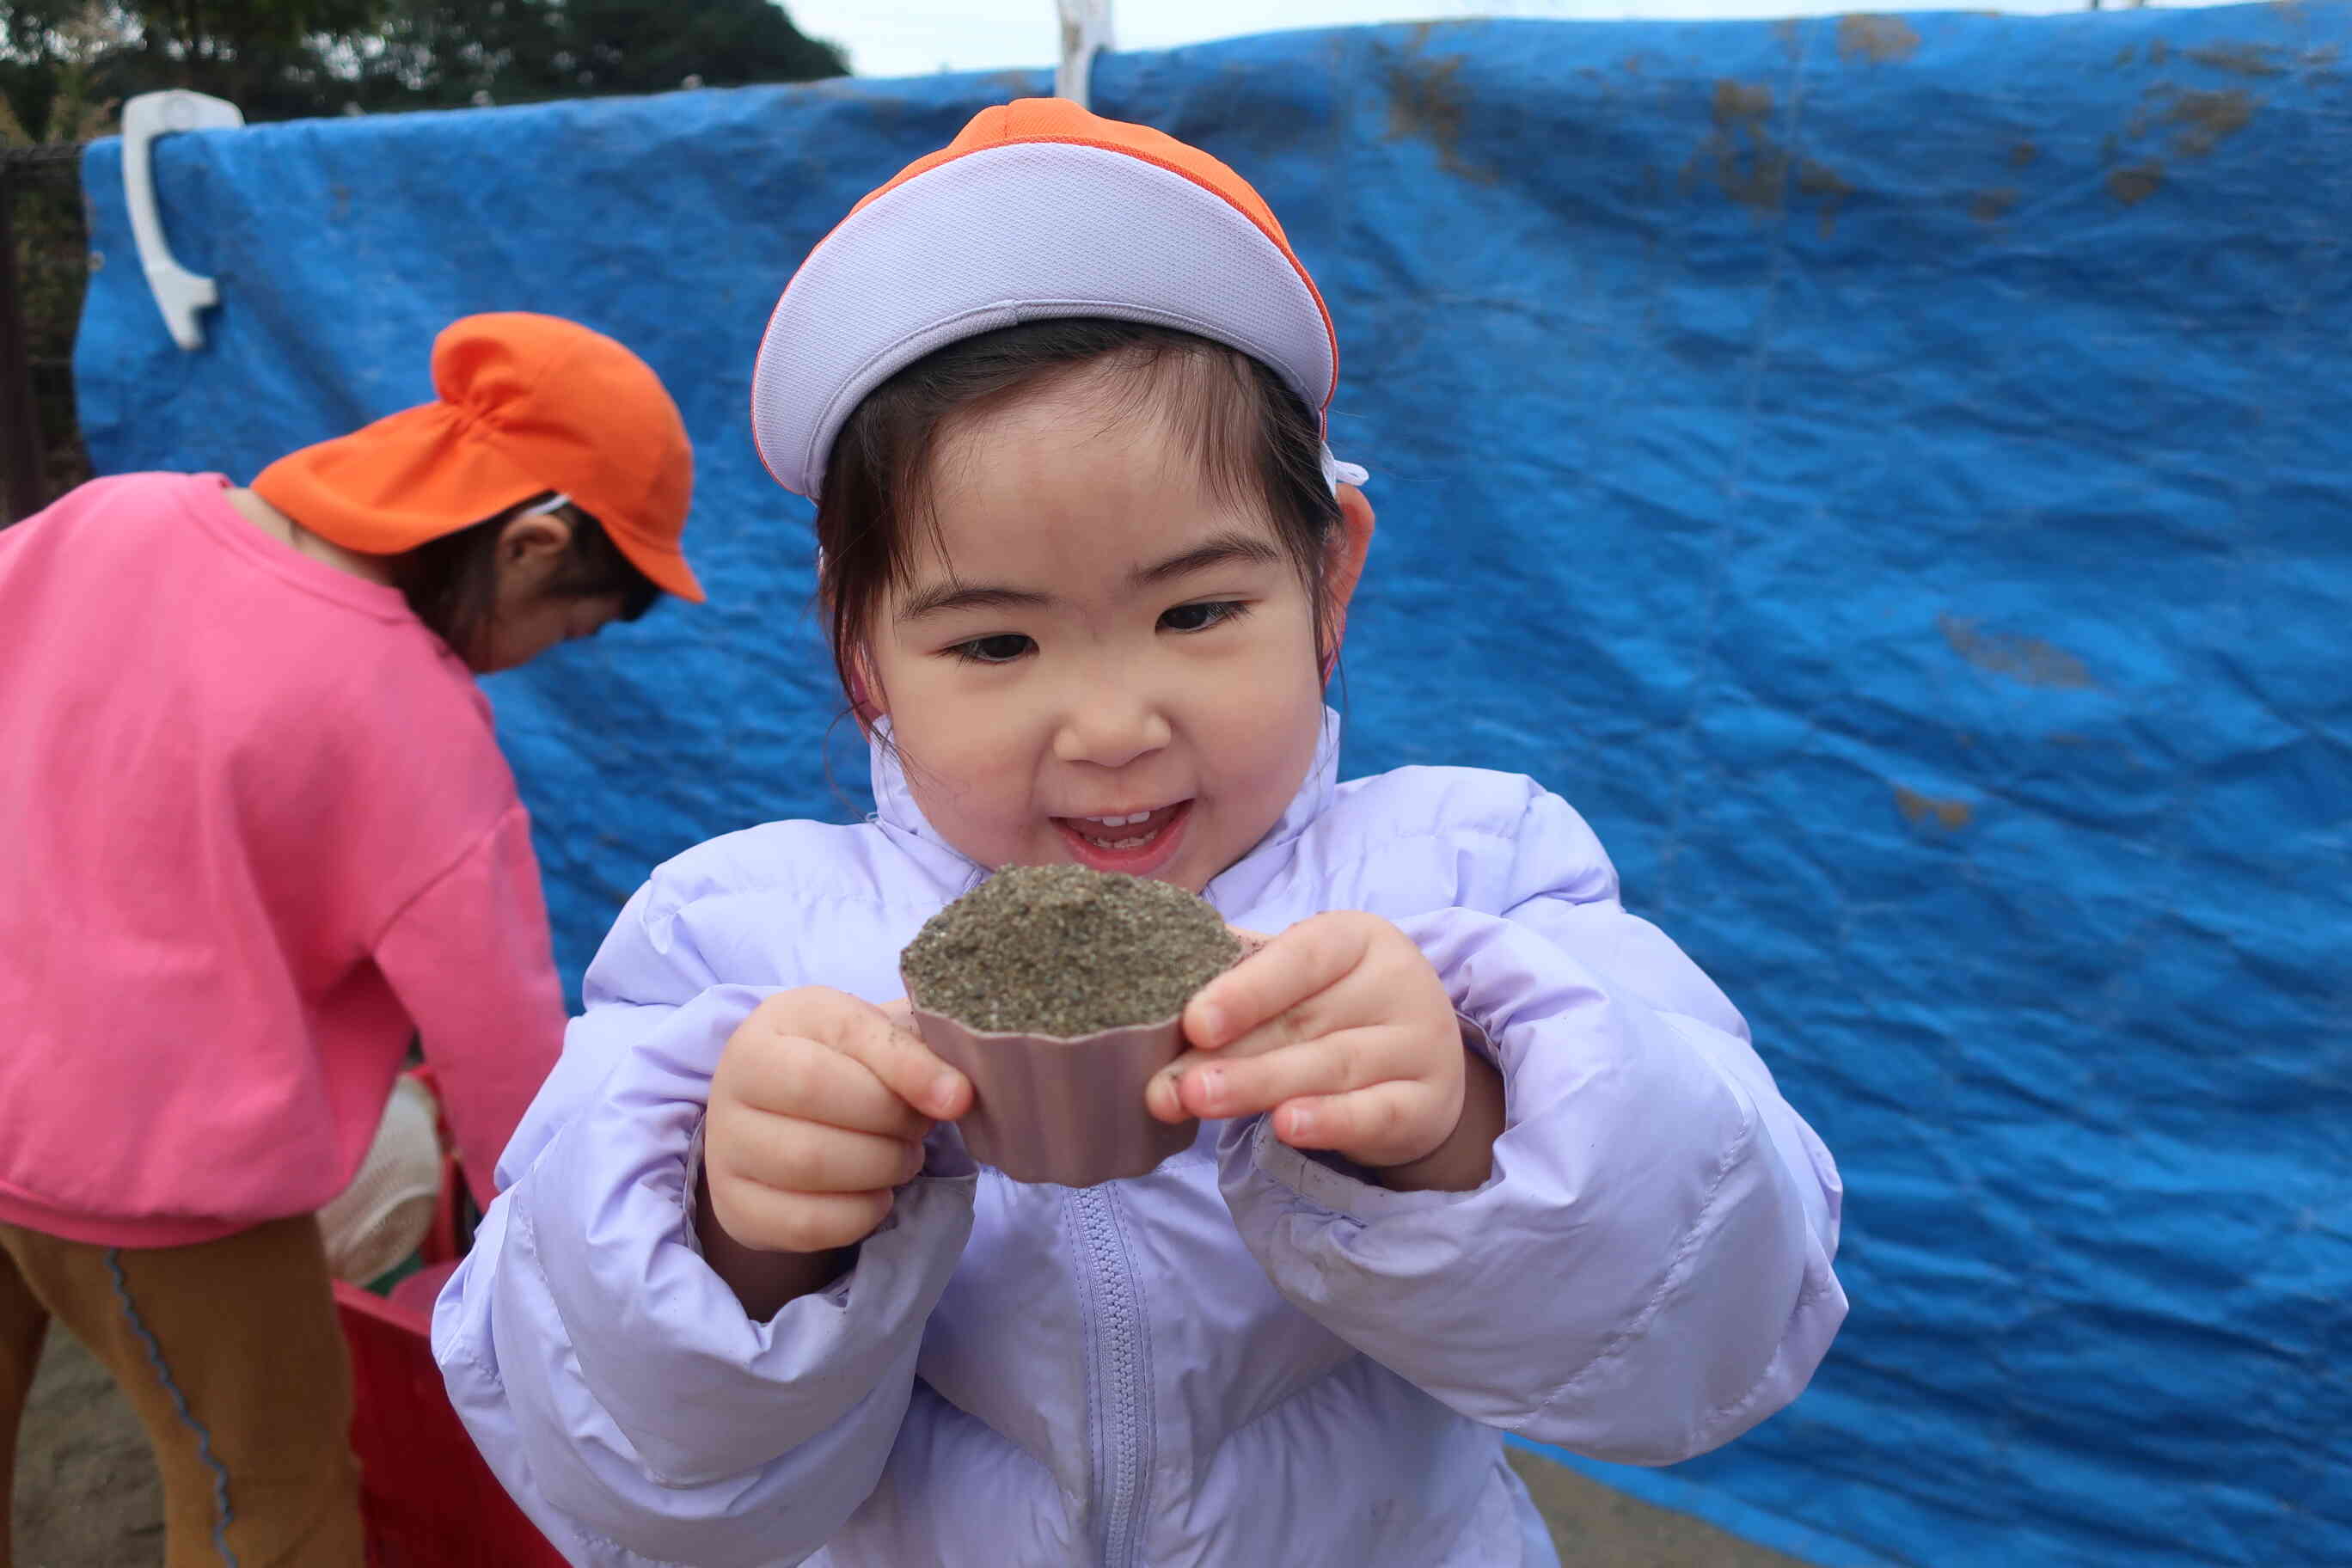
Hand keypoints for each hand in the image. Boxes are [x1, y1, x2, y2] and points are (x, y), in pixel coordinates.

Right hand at [704, 989, 970, 1258]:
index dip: (909, 1067)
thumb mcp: (875, 1039)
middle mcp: (734, 1079)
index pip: (846, 1033)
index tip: (958, 1098)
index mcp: (775, 1022)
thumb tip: (957, 1096)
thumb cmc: (840, 1069)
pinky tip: (877, 1195)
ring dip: (882, 1168)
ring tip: (902, 1158)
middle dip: (894, 1120)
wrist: (781, 1121)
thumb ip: (917, 1051)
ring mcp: (727, 1148)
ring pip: (811, 1163)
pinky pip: (807, 1223)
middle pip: (820, 1094)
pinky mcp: (736, 1208)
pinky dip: (861, 1214)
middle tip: (919, 1128)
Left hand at [1147, 912, 1487, 1180]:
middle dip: (1228, 1055)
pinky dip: (1329, 1121)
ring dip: (1259, 1086)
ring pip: (1330, 1067)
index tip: (1193, 1022)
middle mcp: (1396, 983)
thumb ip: (1237, 977)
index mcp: (1356, 938)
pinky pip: (1374, 1114)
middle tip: (1168, 1085)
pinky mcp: (1425, 1104)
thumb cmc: (1335, 1008)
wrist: (1420, 1064)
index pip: (1300, 957)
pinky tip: (1286, 1127)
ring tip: (1199, 1101)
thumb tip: (1152, 980)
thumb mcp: (1298, 980)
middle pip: (1302, 1021)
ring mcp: (1418, 1045)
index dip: (1245, 991)